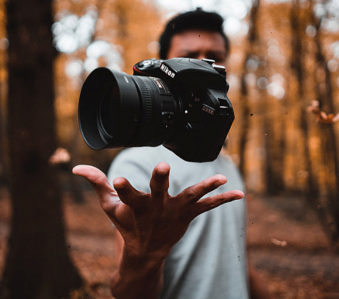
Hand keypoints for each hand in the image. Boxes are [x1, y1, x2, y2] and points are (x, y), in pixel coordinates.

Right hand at [73, 162, 243, 258]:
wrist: (145, 252)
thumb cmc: (126, 225)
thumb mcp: (109, 207)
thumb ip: (96, 184)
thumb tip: (75, 168)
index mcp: (135, 208)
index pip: (125, 196)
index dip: (122, 188)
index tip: (117, 179)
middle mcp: (155, 211)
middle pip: (157, 194)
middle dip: (160, 182)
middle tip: (163, 168)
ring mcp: (174, 214)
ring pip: (190, 199)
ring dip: (204, 188)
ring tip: (220, 179)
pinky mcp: (188, 216)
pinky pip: (208, 207)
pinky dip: (223, 200)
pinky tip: (240, 194)